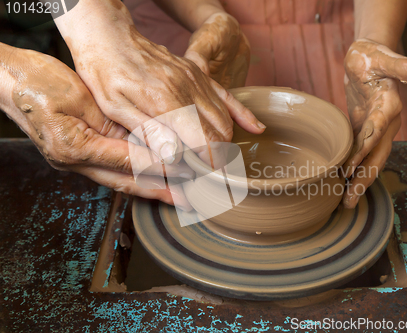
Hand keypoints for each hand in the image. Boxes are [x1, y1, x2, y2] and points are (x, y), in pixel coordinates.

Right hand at [4, 47, 193, 208]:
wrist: (6, 83)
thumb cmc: (37, 84)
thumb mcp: (78, 98)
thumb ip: (110, 124)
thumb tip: (145, 141)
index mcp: (74, 147)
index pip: (128, 162)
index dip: (161, 167)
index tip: (188, 172)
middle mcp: (74, 162)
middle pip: (126, 182)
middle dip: (161, 193)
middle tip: (190, 200)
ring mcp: (75, 163)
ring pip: (121, 181)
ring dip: (152, 189)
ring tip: (180, 195)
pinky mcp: (78, 157)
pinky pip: (113, 171)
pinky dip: (137, 176)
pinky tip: (155, 177)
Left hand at [63, 2, 262, 168]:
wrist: (111, 37)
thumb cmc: (106, 73)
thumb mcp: (115, 108)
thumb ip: (147, 132)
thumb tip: (175, 156)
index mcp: (166, 102)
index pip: (204, 141)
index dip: (211, 166)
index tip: (210, 182)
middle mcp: (188, 90)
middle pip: (219, 133)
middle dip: (220, 159)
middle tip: (213, 178)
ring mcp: (197, 80)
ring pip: (225, 119)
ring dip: (226, 143)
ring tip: (221, 164)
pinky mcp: (199, 74)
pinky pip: (228, 96)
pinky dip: (243, 115)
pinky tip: (256, 128)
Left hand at [342, 39, 406, 207]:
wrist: (368, 55)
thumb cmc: (375, 55)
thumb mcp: (387, 58)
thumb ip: (405, 67)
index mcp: (390, 107)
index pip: (377, 133)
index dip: (365, 150)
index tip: (350, 168)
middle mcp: (386, 123)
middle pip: (376, 156)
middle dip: (363, 179)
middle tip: (348, 201)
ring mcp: (376, 129)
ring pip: (368, 159)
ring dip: (357, 179)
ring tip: (344, 201)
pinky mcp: (364, 128)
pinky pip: (359, 152)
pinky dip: (351, 167)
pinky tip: (340, 181)